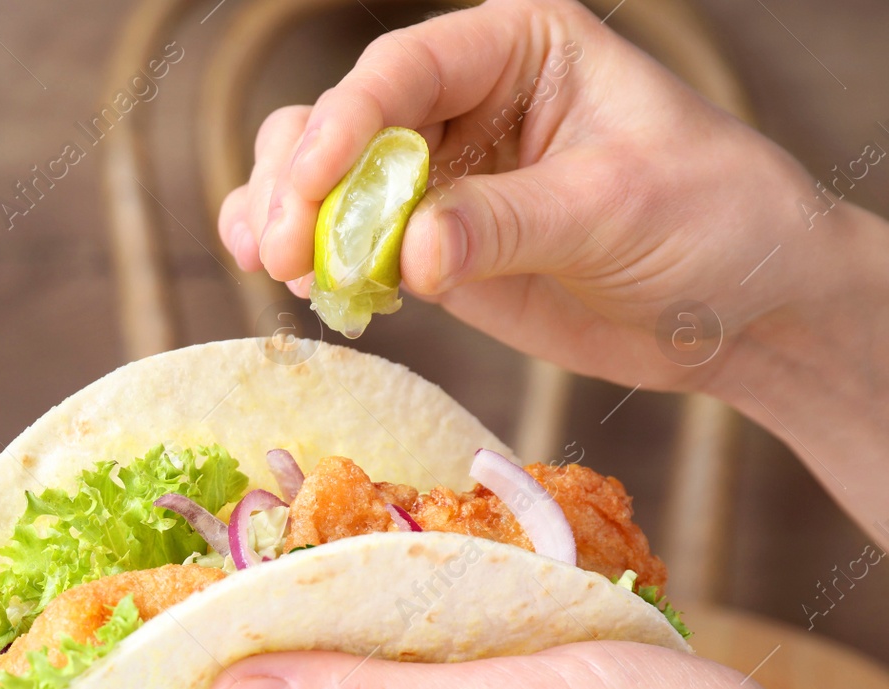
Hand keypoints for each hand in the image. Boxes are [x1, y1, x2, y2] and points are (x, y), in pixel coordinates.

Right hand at [221, 0, 888, 546]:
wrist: (742, 310)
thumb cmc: (713, 220)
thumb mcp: (617, 207)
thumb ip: (507, 223)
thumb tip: (412, 255)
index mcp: (519, 48)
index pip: (405, 68)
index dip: (342, 122)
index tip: (307, 185)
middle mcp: (465, 101)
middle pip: (342, 120)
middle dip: (298, 181)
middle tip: (280, 251)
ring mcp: (439, 177)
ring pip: (324, 179)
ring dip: (284, 218)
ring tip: (276, 268)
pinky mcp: (429, 247)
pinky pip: (349, 246)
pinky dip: (314, 264)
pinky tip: (300, 290)